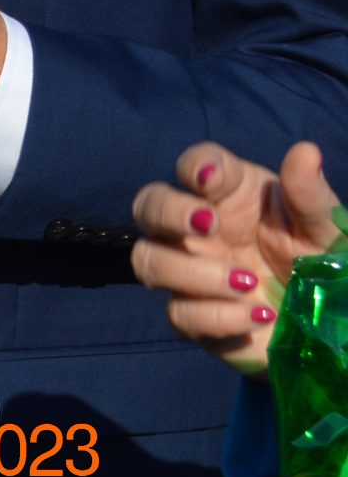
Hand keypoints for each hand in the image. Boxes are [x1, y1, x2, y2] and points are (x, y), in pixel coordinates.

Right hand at [132, 141, 338, 372]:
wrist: (330, 326)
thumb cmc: (322, 264)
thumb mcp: (326, 229)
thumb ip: (310, 195)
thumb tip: (306, 151)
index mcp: (230, 195)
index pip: (195, 164)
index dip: (194, 166)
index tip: (209, 180)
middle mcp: (199, 230)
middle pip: (148, 206)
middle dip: (168, 212)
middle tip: (208, 225)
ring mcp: (189, 274)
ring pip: (148, 260)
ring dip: (192, 271)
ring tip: (246, 282)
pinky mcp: (194, 318)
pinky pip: (181, 315)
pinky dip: (219, 317)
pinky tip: (260, 315)